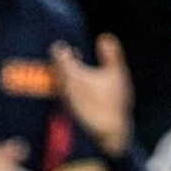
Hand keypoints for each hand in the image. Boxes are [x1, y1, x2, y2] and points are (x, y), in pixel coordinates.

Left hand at [50, 35, 132, 155]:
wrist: (108, 133)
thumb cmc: (114, 103)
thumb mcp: (117, 75)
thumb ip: (111, 55)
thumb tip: (104, 37)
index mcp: (72, 74)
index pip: (57, 55)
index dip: (61, 50)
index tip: (67, 49)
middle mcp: (61, 86)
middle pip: (53, 68)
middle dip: (62, 61)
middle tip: (73, 56)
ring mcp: (59, 99)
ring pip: (54, 81)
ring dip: (63, 74)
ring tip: (76, 70)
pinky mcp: (61, 110)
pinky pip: (57, 94)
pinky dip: (63, 88)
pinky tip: (76, 89)